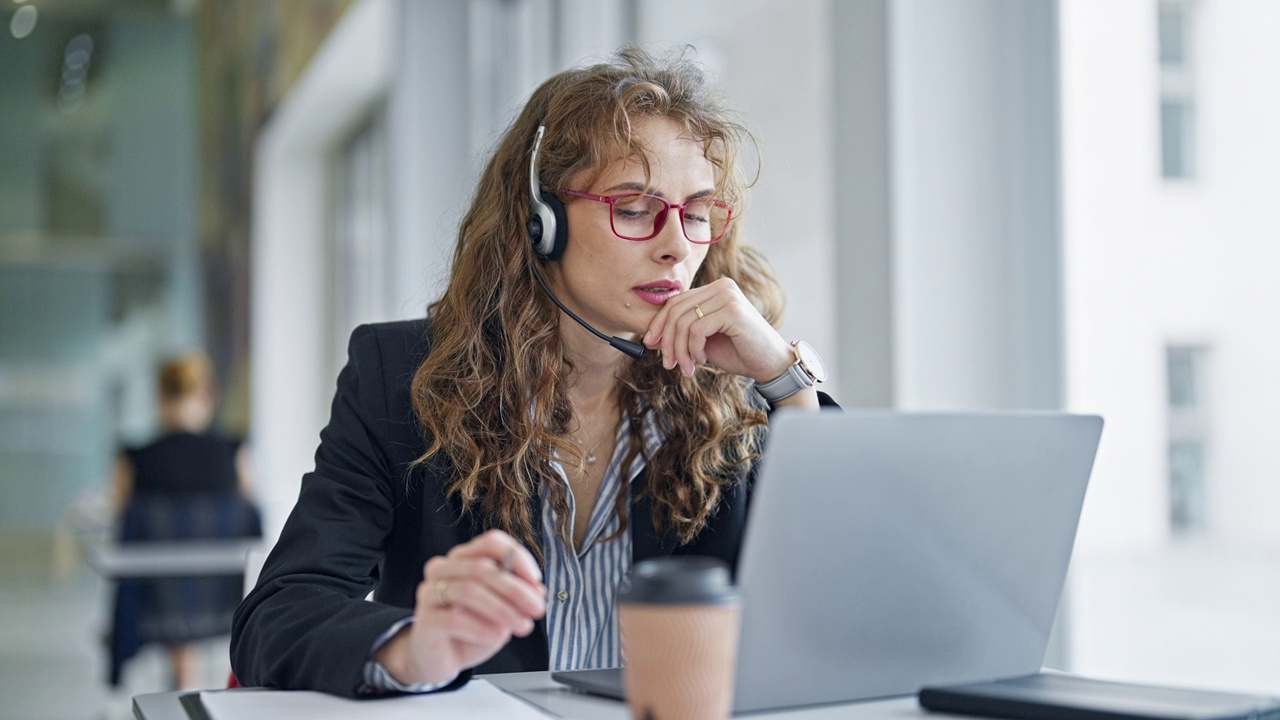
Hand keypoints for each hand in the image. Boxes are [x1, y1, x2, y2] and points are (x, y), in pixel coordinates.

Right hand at [376, 529, 545, 685]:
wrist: (440, 661)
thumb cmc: (470, 630)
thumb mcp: (500, 610)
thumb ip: (516, 596)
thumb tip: (537, 590)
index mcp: (462, 558)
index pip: (491, 542)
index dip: (518, 559)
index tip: (537, 583)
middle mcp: (442, 569)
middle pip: (482, 567)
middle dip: (516, 589)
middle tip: (537, 609)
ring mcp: (429, 593)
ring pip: (469, 590)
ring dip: (503, 609)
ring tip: (523, 626)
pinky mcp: (424, 621)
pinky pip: (455, 619)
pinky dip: (482, 628)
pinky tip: (498, 636)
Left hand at [642, 277, 793, 382]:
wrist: (769, 365)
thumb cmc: (738, 352)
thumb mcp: (702, 341)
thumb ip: (682, 333)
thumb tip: (651, 337)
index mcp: (714, 289)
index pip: (675, 301)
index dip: (659, 323)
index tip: (651, 344)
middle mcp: (721, 287)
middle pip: (676, 309)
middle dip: (667, 340)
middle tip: (668, 364)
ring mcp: (728, 296)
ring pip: (684, 321)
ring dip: (680, 350)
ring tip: (687, 367)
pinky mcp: (733, 310)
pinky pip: (697, 329)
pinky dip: (694, 349)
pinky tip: (702, 360)